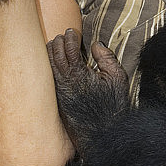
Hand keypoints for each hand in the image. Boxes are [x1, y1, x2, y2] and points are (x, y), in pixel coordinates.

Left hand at [47, 29, 128, 150]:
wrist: (104, 134)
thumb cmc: (114, 106)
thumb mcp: (118, 78)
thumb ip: (106, 58)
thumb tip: (95, 44)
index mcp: (79, 75)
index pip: (68, 49)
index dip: (69, 37)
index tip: (72, 31)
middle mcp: (65, 83)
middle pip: (53, 55)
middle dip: (57, 42)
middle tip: (62, 36)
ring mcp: (58, 93)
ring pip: (47, 67)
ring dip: (49, 53)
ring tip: (53, 45)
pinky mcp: (56, 102)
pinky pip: (47, 80)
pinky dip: (48, 68)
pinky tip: (51, 64)